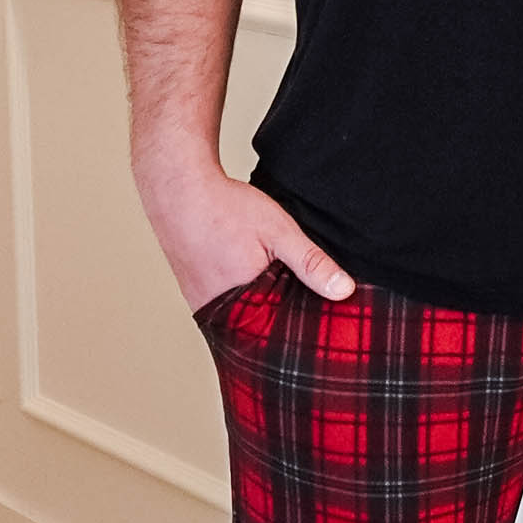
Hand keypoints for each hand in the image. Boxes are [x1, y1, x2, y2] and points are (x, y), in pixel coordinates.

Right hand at [134, 153, 355, 310]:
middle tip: (298, 306)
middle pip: (261, 330)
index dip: (302, 326)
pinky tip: (254, 285)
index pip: (282, 333)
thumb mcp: (279, 231)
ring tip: (277, 296)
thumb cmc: (225, 208)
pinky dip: (243, 301)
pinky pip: (226, 309)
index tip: (319, 324)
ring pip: (243, 319)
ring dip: (261, 312)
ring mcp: (204, 306)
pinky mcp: (196, 295)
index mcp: (243, 305)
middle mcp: (218, 314)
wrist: (177, 189)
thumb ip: (312, 263)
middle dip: (282, 323)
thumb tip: (345, 291)